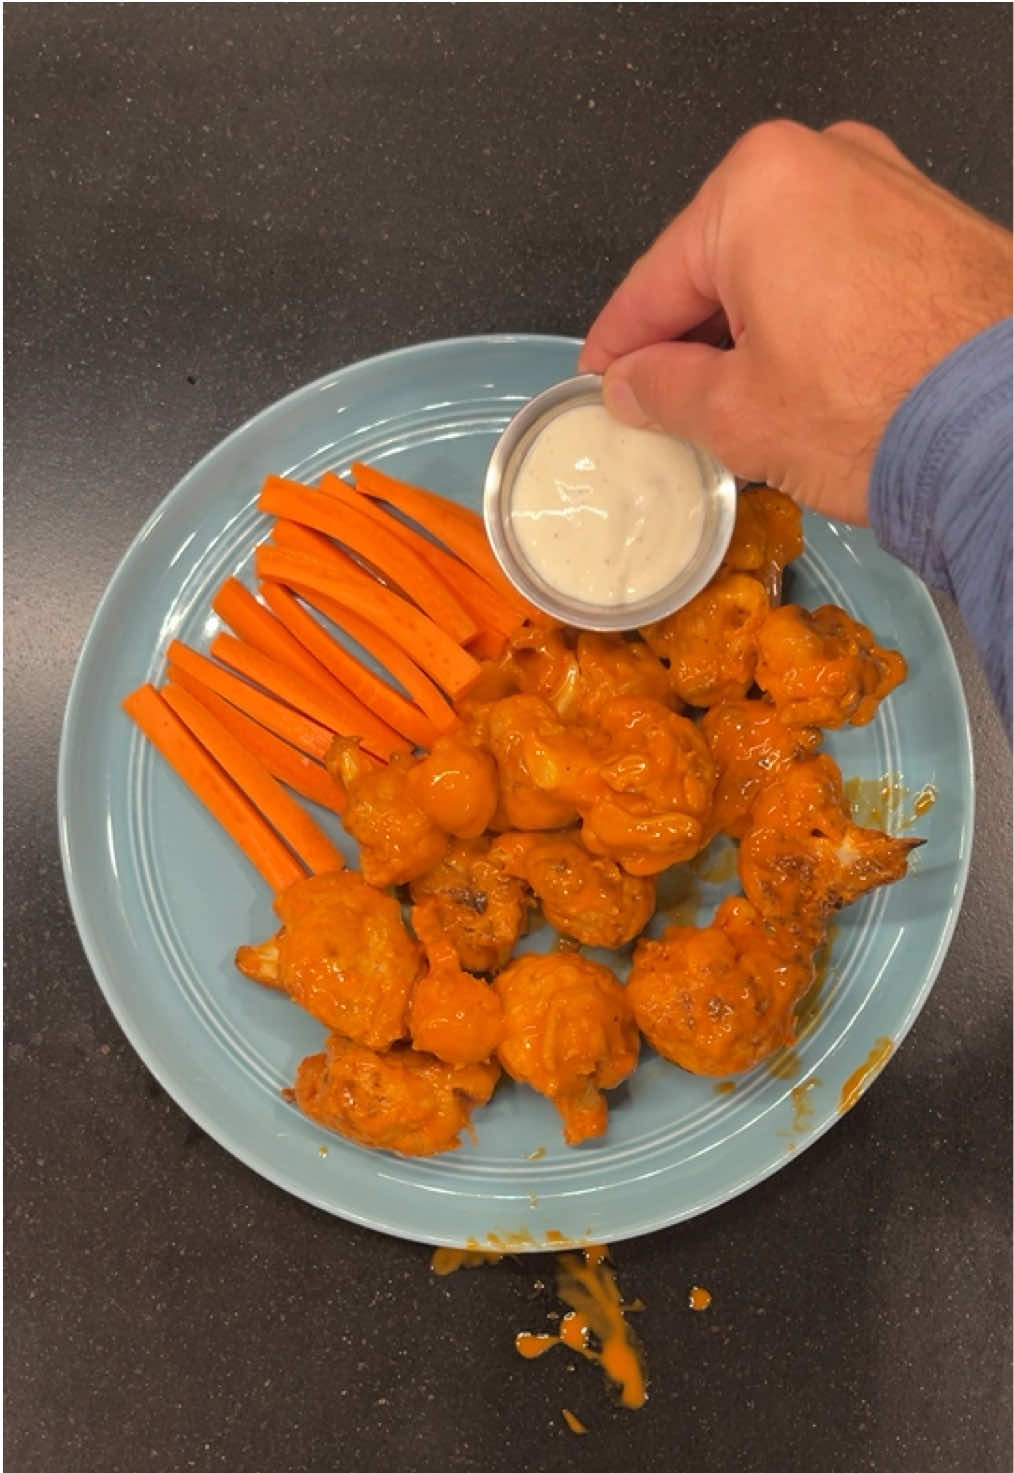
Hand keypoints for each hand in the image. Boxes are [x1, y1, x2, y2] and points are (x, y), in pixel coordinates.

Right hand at [579, 121, 1011, 522]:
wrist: (1009, 426)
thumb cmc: (882, 404)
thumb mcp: (736, 415)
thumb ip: (662, 392)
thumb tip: (633, 386)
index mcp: (756, 188)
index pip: (655, 280)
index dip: (617, 345)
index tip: (601, 382)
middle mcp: (825, 163)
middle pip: (719, 266)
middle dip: (689, 341)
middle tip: (663, 409)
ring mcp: (888, 188)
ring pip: (782, 270)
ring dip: (750, 337)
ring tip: (736, 413)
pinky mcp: (933, 228)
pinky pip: (839, 274)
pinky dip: (809, 325)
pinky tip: (801, 388)